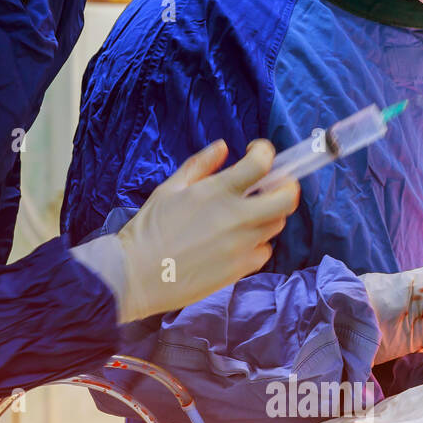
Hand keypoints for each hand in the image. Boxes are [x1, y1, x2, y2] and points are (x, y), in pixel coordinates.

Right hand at [110, 140, 300, 321]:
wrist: (135, 275)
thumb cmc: (148, 230)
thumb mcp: (169, 189)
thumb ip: (200, 165)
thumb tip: (223, 147)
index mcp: (218, 191)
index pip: (262, 163)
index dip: (265, 152)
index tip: (257, 154)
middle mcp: (237, 217)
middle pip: (286, 198)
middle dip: (286, 187)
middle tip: (271, 187)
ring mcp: (241, 245)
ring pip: (276, 225)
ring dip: (267, 215)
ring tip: (246, 215)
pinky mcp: (240, 270)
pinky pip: (263, 252)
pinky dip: (256, 244)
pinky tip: (237, 243)